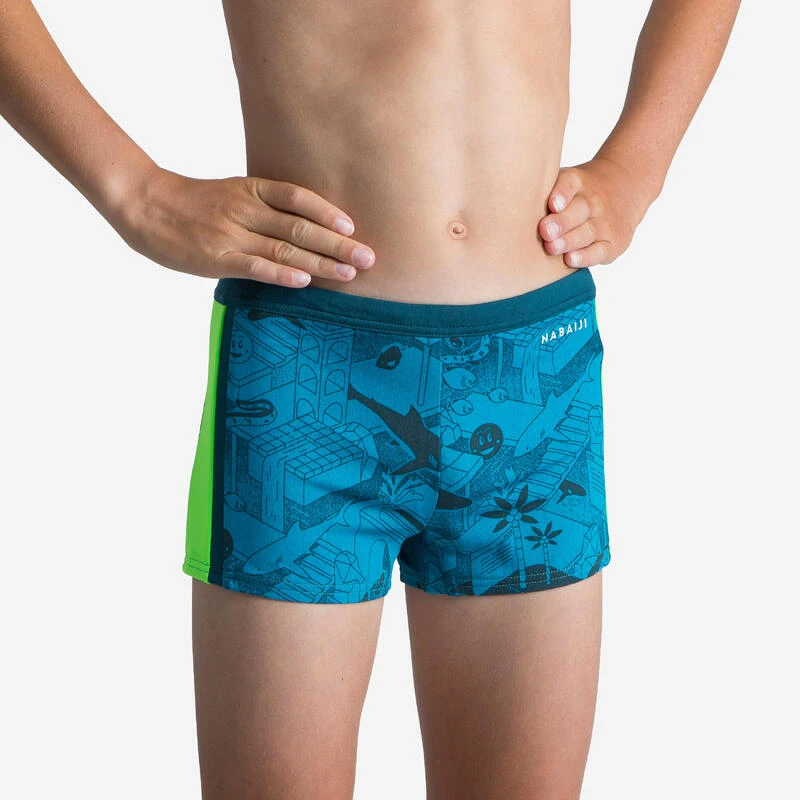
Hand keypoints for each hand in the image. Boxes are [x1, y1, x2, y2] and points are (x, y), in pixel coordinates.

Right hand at [111, 167, 374, 286]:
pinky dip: (282, 272)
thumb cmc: (192, 203)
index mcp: (251, 189)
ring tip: (350, 275)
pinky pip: (255, 265)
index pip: (297, 196)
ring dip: (321, 263)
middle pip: (301, 226)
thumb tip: (302, 229)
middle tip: (370, 258)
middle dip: (338, 245)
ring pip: (285, 247)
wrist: (144, 204)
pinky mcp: (217, 256)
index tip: (353, 227)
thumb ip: (263, 207)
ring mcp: (232, 232)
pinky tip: (304, 280)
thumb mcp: (231, 193)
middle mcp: (246, 208)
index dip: (327, 212)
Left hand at [538, 156, 653, 267]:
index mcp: (578, 182)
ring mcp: (605, 222)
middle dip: (561, 222)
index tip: (552, 203)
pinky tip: (571, 259)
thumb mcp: (567, 180)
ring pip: (587, 232)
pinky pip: (599, 251)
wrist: (625, 187)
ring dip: (569, 241)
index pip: (570, 183)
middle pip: (579, 210)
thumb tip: (501, 197)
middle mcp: (593, 200)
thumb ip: (542, 189)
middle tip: (545, 230)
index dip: (561, 193)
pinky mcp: (613, 242)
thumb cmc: (578, 191)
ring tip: (551, 247)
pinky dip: (586, 256)